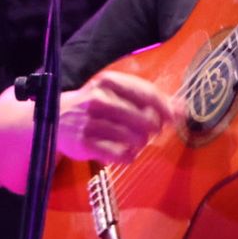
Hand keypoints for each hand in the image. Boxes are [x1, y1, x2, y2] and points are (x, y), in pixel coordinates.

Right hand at [57, 70, 182, 165]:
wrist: (55, 118)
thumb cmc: (94, 104)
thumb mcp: (116, 93)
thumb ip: (148, 98)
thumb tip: (182, 108)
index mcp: (109, 81)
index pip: (147, 94)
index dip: (165, 108)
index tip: (174, 118)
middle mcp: (98, 99)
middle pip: (144, 119)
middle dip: (153, 128)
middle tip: (150, 131)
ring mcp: (90, 122)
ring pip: (135, 138)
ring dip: (141, 143)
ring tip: (136, 141)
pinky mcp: (85, 144)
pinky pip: (121, 155)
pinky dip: (129, 157)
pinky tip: (127, 153)